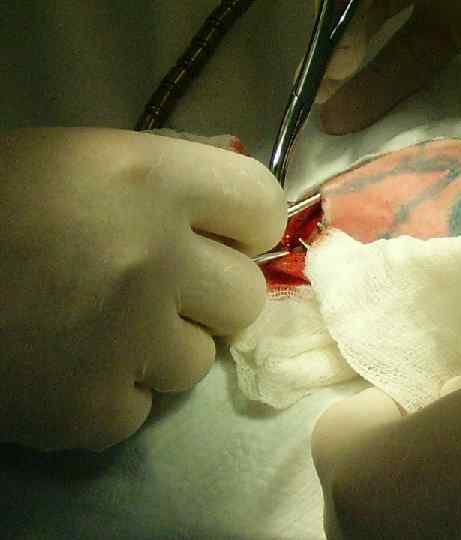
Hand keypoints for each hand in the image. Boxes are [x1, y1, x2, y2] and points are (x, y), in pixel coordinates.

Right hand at [0, 128, 285, 450]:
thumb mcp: (80, 159)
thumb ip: (168, 172)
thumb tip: (237, 191)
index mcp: (149, 178)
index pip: (263, 205)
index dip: (246, 227)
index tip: (224, 238)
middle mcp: (152, 256)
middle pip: (245, 297)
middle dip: (208, 297)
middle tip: (155, 290)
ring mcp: (127, 339)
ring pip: (198, 359)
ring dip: (158, 350)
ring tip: (94, 329)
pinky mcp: (91, 408)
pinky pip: (142, 409)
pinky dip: (110, 396)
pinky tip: (64, 367)